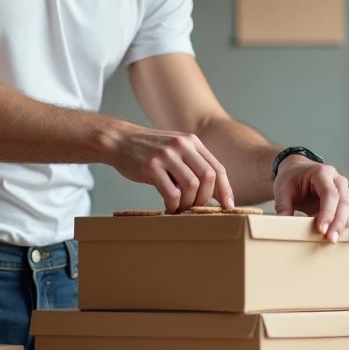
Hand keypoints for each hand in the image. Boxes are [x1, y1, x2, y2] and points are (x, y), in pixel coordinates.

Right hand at [109, 126, 233, 212]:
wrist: (120, 140)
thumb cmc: (150, 150)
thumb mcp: (176, 148)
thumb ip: (193, 163)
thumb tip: (214, 192)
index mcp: (192, 142)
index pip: (217, 168)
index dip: (225, 190)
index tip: (228, 207)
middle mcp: (182, 145)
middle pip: (207, 177)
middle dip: (206, 198)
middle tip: (196, 208)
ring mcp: (166, 155)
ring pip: (191, 186)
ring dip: (189, 203)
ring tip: (180, 209)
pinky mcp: (151, 167)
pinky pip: (171, 192)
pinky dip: (173, 205)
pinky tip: (169, 209)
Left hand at [273, 156, 348, 241]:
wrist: (298, 170)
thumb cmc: (291, 179)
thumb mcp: (282, 189)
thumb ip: (283, 206)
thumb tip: (283, 224)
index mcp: (322, 173)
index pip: (329, 194)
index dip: (327, 213)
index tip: (320, 229)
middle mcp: (338, 180)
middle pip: (344, 201)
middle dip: (339, 222)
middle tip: (331, 239)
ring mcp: (345, 189)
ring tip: (345, 239)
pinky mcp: (348, 199)